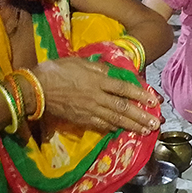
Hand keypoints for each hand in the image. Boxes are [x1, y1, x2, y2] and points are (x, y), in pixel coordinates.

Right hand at [33, 58, 159, 134]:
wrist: (36, 89)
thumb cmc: (57, 71)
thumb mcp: (79, 62)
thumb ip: (98, 68)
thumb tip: (113, 72)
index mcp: (98, 80)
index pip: (124, 88)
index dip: (140, 95)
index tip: (153, 101)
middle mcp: (97, 97)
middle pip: (123, 107)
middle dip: (141, 116)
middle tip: (156, 123)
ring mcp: (90, 110)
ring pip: (115, 119)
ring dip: (132, 125)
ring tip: (146, 130)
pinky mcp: (82, 119)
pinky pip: (101, 125)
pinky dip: (114, 127)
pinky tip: (122, 130)